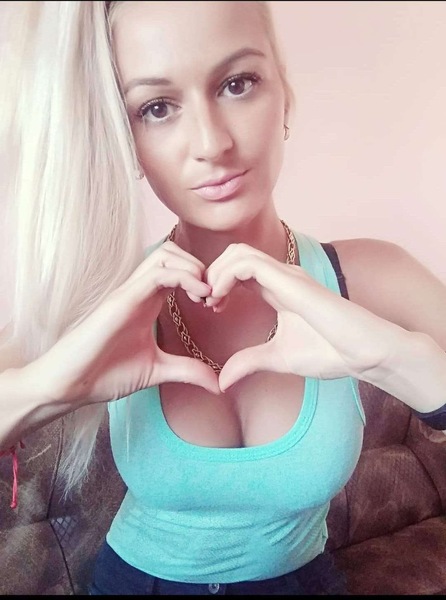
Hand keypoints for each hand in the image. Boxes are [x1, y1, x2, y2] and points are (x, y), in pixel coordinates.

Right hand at [24, 242, 219, 407]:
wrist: (70, 386)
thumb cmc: (105, 373)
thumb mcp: (157, 371)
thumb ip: (187, 371)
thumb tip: (218, 384)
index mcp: (147, 302)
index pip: (177, 269)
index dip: (202, 278)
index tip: (217, 303)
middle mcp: (139, 291)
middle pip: (171, 252)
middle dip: (199, 266)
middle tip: (213, 296)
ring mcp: (129, 293)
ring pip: (164, 254)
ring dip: (192, 267)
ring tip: (205, 295)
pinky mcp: (121, 301)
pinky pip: (155, 274)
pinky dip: (183, 276)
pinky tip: (198, 296)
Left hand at [205, 243, 403, 391]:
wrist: (364, 354)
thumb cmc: (331, 352)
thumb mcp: (277, 358)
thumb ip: (249, 363)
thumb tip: (222, 381)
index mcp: (278, 289)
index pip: (239, 270)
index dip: (218, 283)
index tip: (209, 307)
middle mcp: (281, 276)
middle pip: (234, 254)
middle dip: (212, 273)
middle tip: (204, 301)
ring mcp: (287, 275)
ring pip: (238, 252)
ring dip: (216, 272)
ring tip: (209, 299)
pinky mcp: (290, 281)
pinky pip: (247, 264)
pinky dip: (225, 276)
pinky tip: (219, 298)